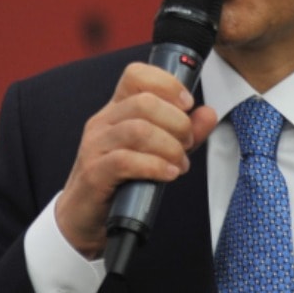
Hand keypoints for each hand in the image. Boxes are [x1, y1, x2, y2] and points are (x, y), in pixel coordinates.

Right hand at [54, 62, 217, 258]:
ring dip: (170, 146)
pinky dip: (155, 166)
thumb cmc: (121, 181)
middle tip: (187, 143)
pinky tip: (168, 173)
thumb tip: (208, 113)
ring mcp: (95, 146)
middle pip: (144, 102)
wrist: (84, 217)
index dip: (167, 83)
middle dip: (177, 122)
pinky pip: (126, 160)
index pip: (136, 74)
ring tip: (180, 163)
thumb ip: (185, 132)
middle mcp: (103, 122)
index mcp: (117, 109)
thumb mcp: (158, 151)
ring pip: (138, 129)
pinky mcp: (94, 173)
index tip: (187, 104)